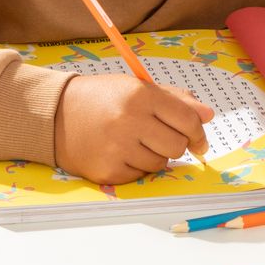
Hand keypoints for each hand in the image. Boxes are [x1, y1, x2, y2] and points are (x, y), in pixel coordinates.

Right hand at [54, 74, 213, 184]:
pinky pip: (140, 176)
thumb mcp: (137, 88)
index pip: (187, 119)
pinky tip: (122, 152)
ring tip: (136, 142)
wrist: (56, 114)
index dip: (198, 132)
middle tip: (163, 138)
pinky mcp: (108, 171)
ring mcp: (117, 148)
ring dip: (156, 155)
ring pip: (161, 163)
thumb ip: (175, 100)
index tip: (199, 139)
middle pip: (178, 145)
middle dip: (177, 144)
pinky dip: (137, 167)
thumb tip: (208, 115)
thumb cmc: (102, 98)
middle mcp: (129, 121)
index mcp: (140, 95)